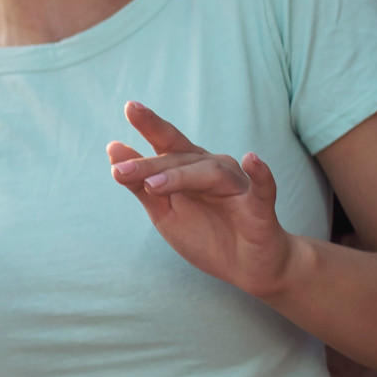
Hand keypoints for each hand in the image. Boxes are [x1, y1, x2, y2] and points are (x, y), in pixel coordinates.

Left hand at [107, 100, 297, 298]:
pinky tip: (253, 160)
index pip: (167, 143)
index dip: (150, 124)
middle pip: (180, 160)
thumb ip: (140, 183)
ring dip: (181, 177)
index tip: (129, 107)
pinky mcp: (260, 209)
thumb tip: (113, 148)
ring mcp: (238, 187)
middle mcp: (215, 169)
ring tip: (154, 185)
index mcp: (190, 168)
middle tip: (120, 172)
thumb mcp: (164, 211)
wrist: (246, 269)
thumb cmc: (205, 234)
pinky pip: (263, 189)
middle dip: (149, 165)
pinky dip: (260, 175)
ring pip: (209, 173)